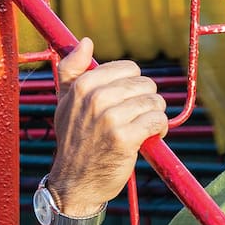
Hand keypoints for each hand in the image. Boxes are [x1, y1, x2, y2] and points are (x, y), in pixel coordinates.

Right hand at [48, 37, 167, 215]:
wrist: (74, 183)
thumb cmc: (74, 140)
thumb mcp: (64, 103)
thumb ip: (71, 70)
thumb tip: (85, 41)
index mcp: (82, 85)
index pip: (128, 69)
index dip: (134, 85)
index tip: (127, 101)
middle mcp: (95, 98)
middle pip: (145, 84)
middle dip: (147, 101)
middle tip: (137, 118)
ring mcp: (109, 118)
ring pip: (154, 102)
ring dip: (155, 116)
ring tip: (144, 128)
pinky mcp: (125, 138)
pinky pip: (157, 121)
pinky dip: (160, 130)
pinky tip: (151, 138)